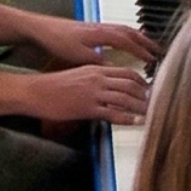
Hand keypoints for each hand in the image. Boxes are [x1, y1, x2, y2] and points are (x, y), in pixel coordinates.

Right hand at [19, 61, 148, 125]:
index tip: (147, 88)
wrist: (37, 91)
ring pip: (124, 98)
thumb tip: (108, 85)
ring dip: (139, 106)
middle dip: (144, 94)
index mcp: (96, 69)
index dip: (141, 81)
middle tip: (153, 102)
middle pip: (130, 84)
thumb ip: (95, 77)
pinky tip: (133, 121)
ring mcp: (93, 93)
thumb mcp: (79, 75)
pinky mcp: (87, 108)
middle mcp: (98, 78)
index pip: (126, 72)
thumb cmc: (55, 85)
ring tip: (149, 112)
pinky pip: (112, 113)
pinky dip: (125, 117)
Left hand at [21, 11, 158, 68]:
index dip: (141, 50)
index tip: (153, 59)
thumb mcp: (79, 56)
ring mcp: (97, 27)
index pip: (127, 41)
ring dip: (137, 37)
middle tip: (158, 50)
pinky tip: (126, 42)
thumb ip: (99, 61)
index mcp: (101, 34)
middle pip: (129, 32)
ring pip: (123, 29)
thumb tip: (117, 69)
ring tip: (148, 45)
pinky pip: (116, 30)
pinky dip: (126, 35)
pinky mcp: (92, 29)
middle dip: (145, 41)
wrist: (43, 29)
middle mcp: (103, 28)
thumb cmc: (59, 41)